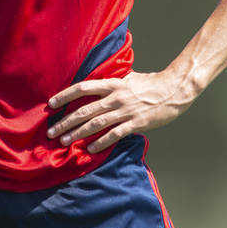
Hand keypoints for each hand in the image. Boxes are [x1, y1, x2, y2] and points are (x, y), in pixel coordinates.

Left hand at [46, 71, 193, 153]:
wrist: (175, 89)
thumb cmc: (151, 83)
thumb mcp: (128, 78)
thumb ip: (112, 83)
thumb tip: (96, 85)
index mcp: (113, 83)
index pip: (83, 87)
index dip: (65, 95)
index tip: (51, 103)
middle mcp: (116, 97)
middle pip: (85, 110)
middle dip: (66, 121)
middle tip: (52, 131)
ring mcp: (126, 111)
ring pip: (96, 123)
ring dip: (78, 133)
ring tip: (65, 141)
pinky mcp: (136, 123)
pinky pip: (115, 134)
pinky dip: (102, 142)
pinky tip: (90, 149)